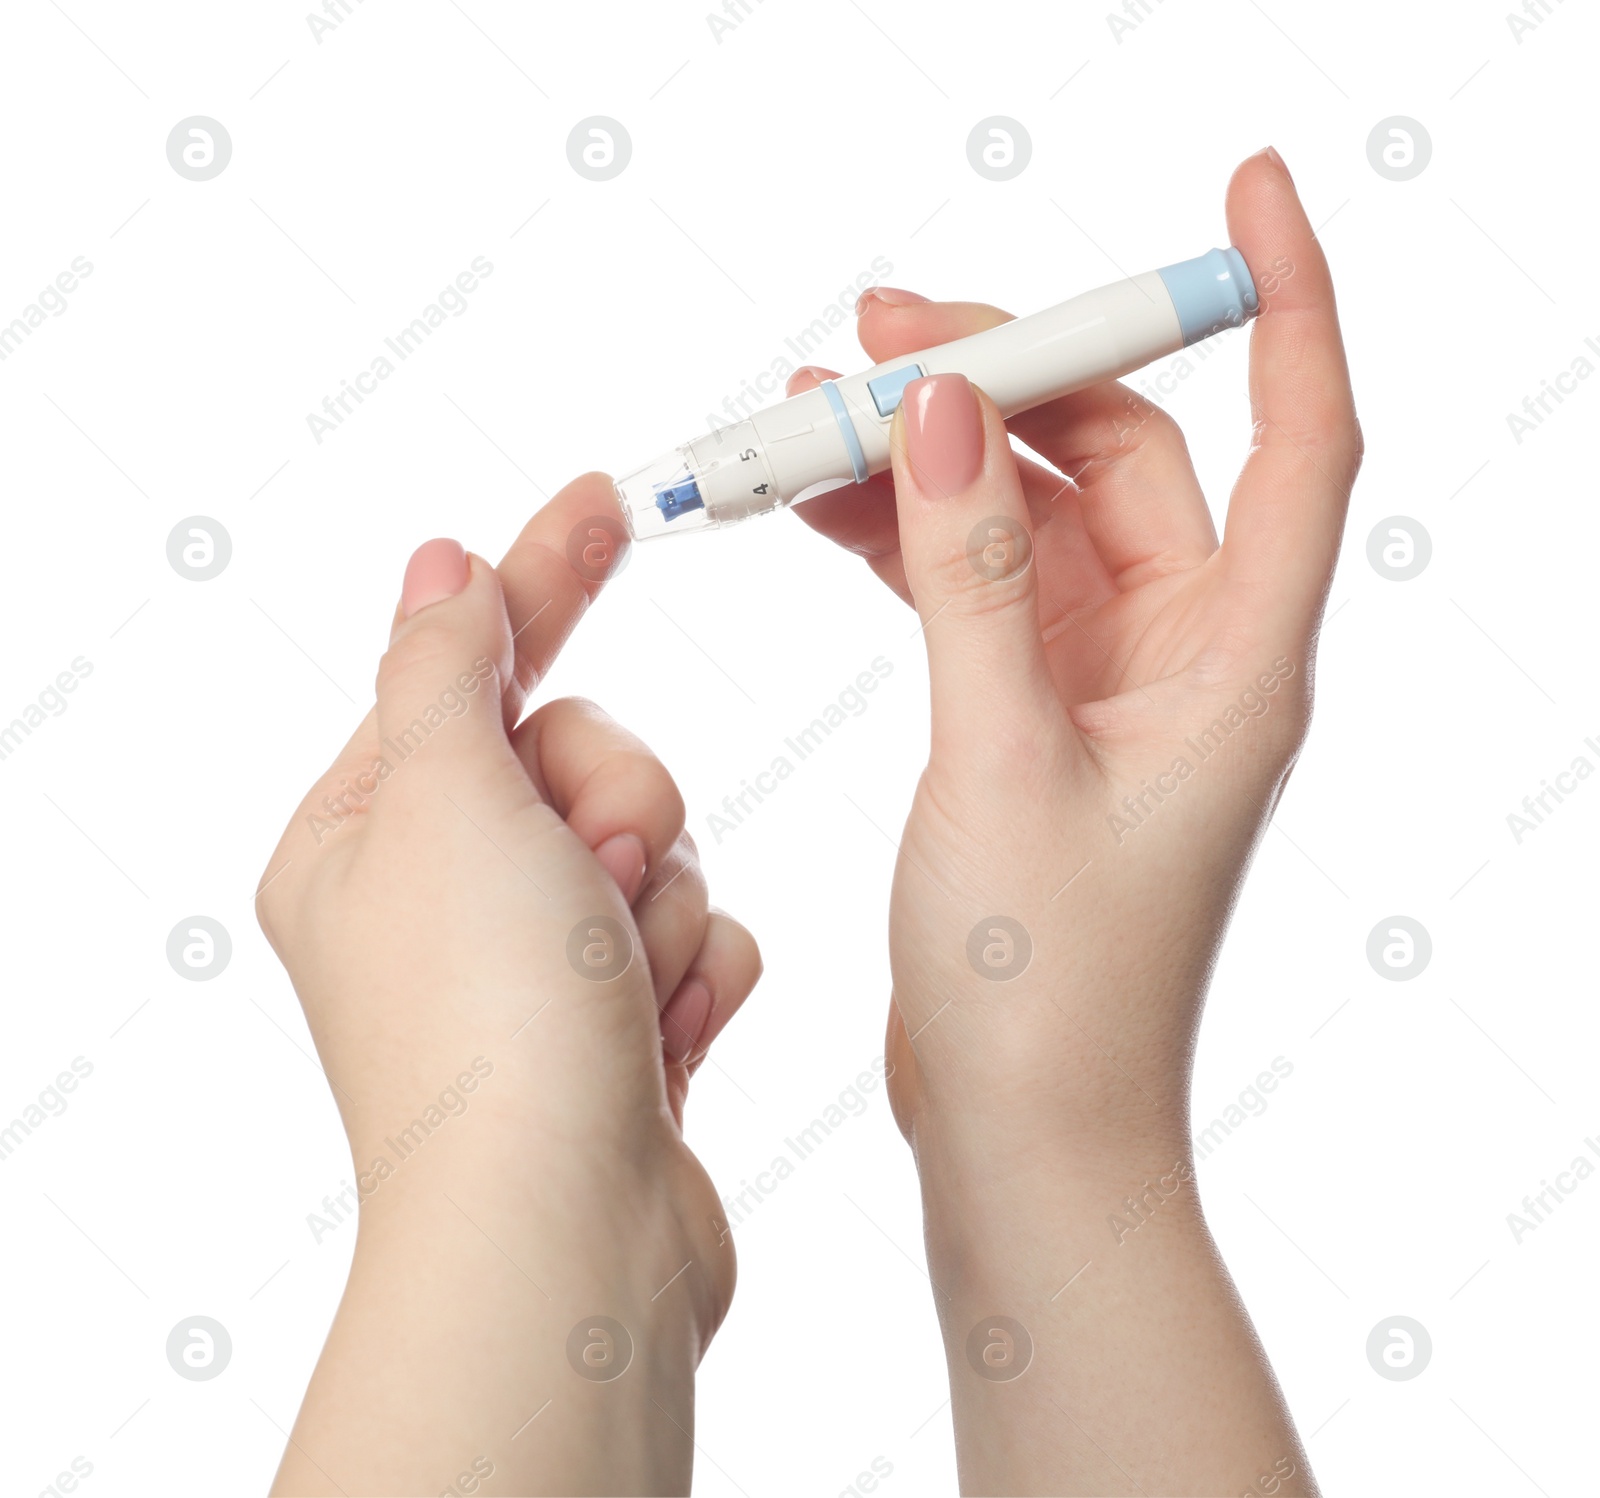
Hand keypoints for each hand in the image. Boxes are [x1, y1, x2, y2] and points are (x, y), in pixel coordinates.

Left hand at [255, 478, 759, 1496]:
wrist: (568, 1239)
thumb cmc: (490, 1027)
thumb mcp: (449, 800)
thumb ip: (445, 661)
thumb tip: (436, 564)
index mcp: (369, 838)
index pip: (469, 663)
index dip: (545, 577)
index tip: (605, 496)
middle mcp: (447, 900)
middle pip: (587, 754)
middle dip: (620, 803)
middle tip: (595, 871)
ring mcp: (538, 967)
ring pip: (662, 842)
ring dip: (664, 904)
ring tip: (627, 986)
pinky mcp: (619, 1027)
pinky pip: (703, 929)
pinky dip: (698, 971)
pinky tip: (667, 1038)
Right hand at [791, 149, 1357, 1494]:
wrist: (1021, 1129)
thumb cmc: (1048, 988)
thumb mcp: (1002, 758)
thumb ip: (972, 575)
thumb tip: (936, 410)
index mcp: (1235, 659)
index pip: (1297, 432)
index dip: (1285, 300)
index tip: (1248, 191)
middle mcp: (1184, 656)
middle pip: (1118, 454)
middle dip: (1005, 380)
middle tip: (877, 337)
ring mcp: (1102, 687)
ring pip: (1024, 516)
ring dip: (928, 461)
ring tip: (810, 416)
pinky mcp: (1028, 721)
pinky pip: (971, 586)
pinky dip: (902, 541)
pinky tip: (819, 510)